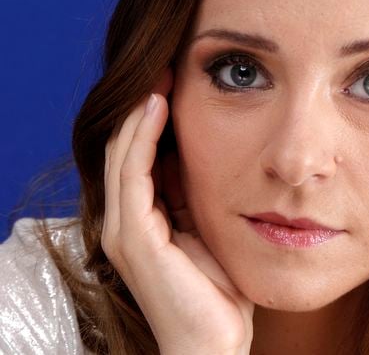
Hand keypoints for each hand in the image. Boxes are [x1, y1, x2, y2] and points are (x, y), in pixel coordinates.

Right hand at [101, 68, 254, 354]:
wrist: (214, 340)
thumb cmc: (217, 284)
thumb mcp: (208, 222)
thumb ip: (195, 190)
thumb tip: (201, 147)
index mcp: (145, 215)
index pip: (140, 154)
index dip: (153, 116)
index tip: (174, 79)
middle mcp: (125, 218)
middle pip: (126, 147)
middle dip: (145, 106)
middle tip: (165, 68)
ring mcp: (124, 227)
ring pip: (123, 153)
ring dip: (141, 112)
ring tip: (160, 77)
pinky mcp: (132, 236)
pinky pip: (133, 174)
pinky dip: (142, 137)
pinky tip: (158, 106)